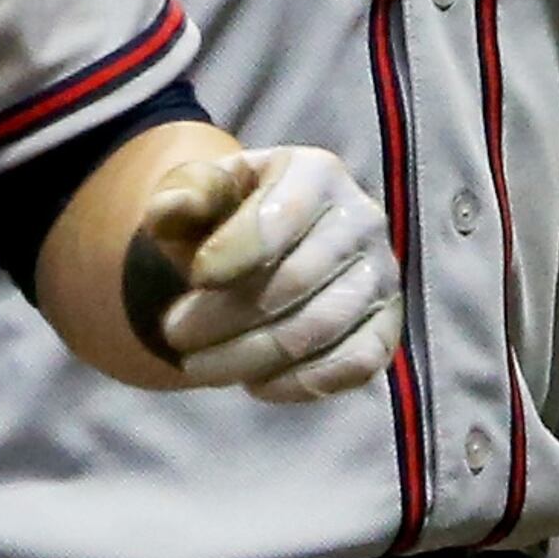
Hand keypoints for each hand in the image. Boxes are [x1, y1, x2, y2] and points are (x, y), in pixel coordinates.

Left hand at [134, 140, 403, 402]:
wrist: (263, 255)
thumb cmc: (226, 220)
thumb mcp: (198, 197)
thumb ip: (183, 195)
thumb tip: (173, 208)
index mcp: (317, 173)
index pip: (279, 218)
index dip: (233, 254)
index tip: (194, 278)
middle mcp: (361, 220)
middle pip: (294, 281)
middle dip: (224, 316)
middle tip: (174, 335)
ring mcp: (380, 277)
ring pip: (318, 328)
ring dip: (248, 357)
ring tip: (198, 366)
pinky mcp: (385, 328)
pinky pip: (354, 364)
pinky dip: (300, 382)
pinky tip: (255, 384)